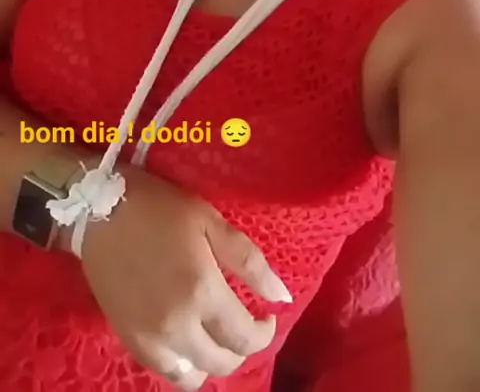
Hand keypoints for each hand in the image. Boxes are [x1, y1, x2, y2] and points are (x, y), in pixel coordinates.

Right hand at [77, 164, 291, 389]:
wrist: (98, 208)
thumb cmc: (160, 208)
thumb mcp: (211, 222)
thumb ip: (250, 262)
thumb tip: (281, 296)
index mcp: (202, 292)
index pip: (245, 338)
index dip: (264, 333)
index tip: (267, 315)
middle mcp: (176, 325)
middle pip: (221, 363)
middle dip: (241, 349)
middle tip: (244, 324)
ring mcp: (148, 337)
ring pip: (191, 376)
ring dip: (210, 362)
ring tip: (215, 335)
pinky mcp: (127, 338)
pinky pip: (162, 370)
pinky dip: (181, 363)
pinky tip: (186, 338)